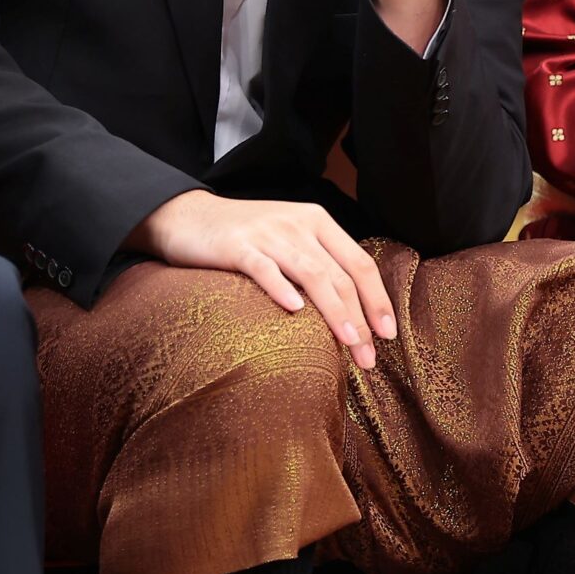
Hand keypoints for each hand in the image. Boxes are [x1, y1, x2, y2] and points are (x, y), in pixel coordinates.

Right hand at [128, 189, 395, 369]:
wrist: (185, 216)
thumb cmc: (243, 237)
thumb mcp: (288, 239)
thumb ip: (318, 263)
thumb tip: (354, 312)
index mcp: (316, 221)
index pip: (358, 263)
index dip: (377, 299)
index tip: (389, 334)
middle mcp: (297, 224)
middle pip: (340, 275)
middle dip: (361, 318)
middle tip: (369, 357)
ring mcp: (267, 233)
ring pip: (312, 273)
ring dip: (335, 311)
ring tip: (350, 342)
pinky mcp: (236, 246)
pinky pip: (264, 269)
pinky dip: (281, 289)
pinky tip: (294, 311)